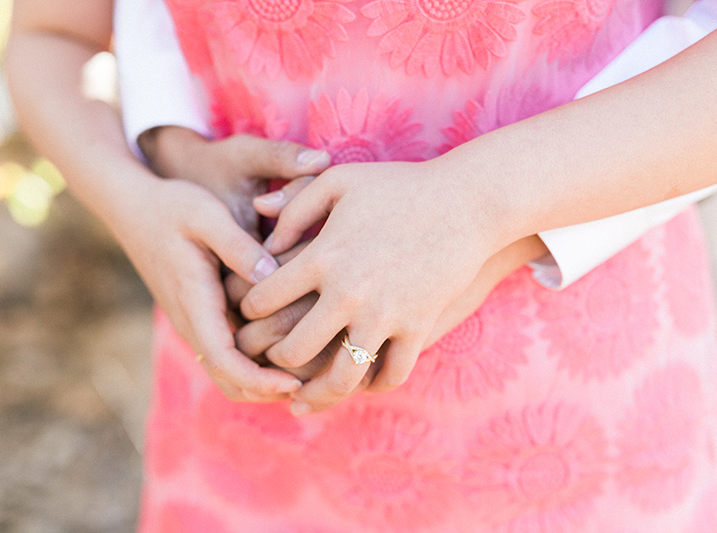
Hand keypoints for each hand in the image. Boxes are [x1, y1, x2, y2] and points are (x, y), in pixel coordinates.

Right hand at [119, 128, 330, 401]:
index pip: (224, 361)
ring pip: (225, 371)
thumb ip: (238, 246)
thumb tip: (270, 278)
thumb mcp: (205, 215)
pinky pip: (225, 353)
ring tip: (304, 375)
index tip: (294, 383)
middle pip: (227, 379)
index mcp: (194, 302)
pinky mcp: (199, 316)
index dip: (260, 380)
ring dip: (260, 382)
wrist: (133, 207)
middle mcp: (192, 322)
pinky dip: (252, 364)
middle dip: (266, 391)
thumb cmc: (171, 207)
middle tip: (311, 386)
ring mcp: (194, 322)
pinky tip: (286, 349)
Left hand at [239, 159, 503, 412]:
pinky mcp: (419, 328)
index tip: (251, 312)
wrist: (468, 201)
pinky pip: (391, 375)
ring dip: (319, 392)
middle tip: (270, 356)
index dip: (247, 310)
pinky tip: (359, 381)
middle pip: (294, 350)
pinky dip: (373, 385)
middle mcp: (349, 293)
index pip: (263, 301)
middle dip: (273, 359)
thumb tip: (263, 232)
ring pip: (341, 378)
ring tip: (305, 394)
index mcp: (322, 256)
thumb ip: (294, 202)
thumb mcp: (340, 179)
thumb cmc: (399, 186)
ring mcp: (386, 316)